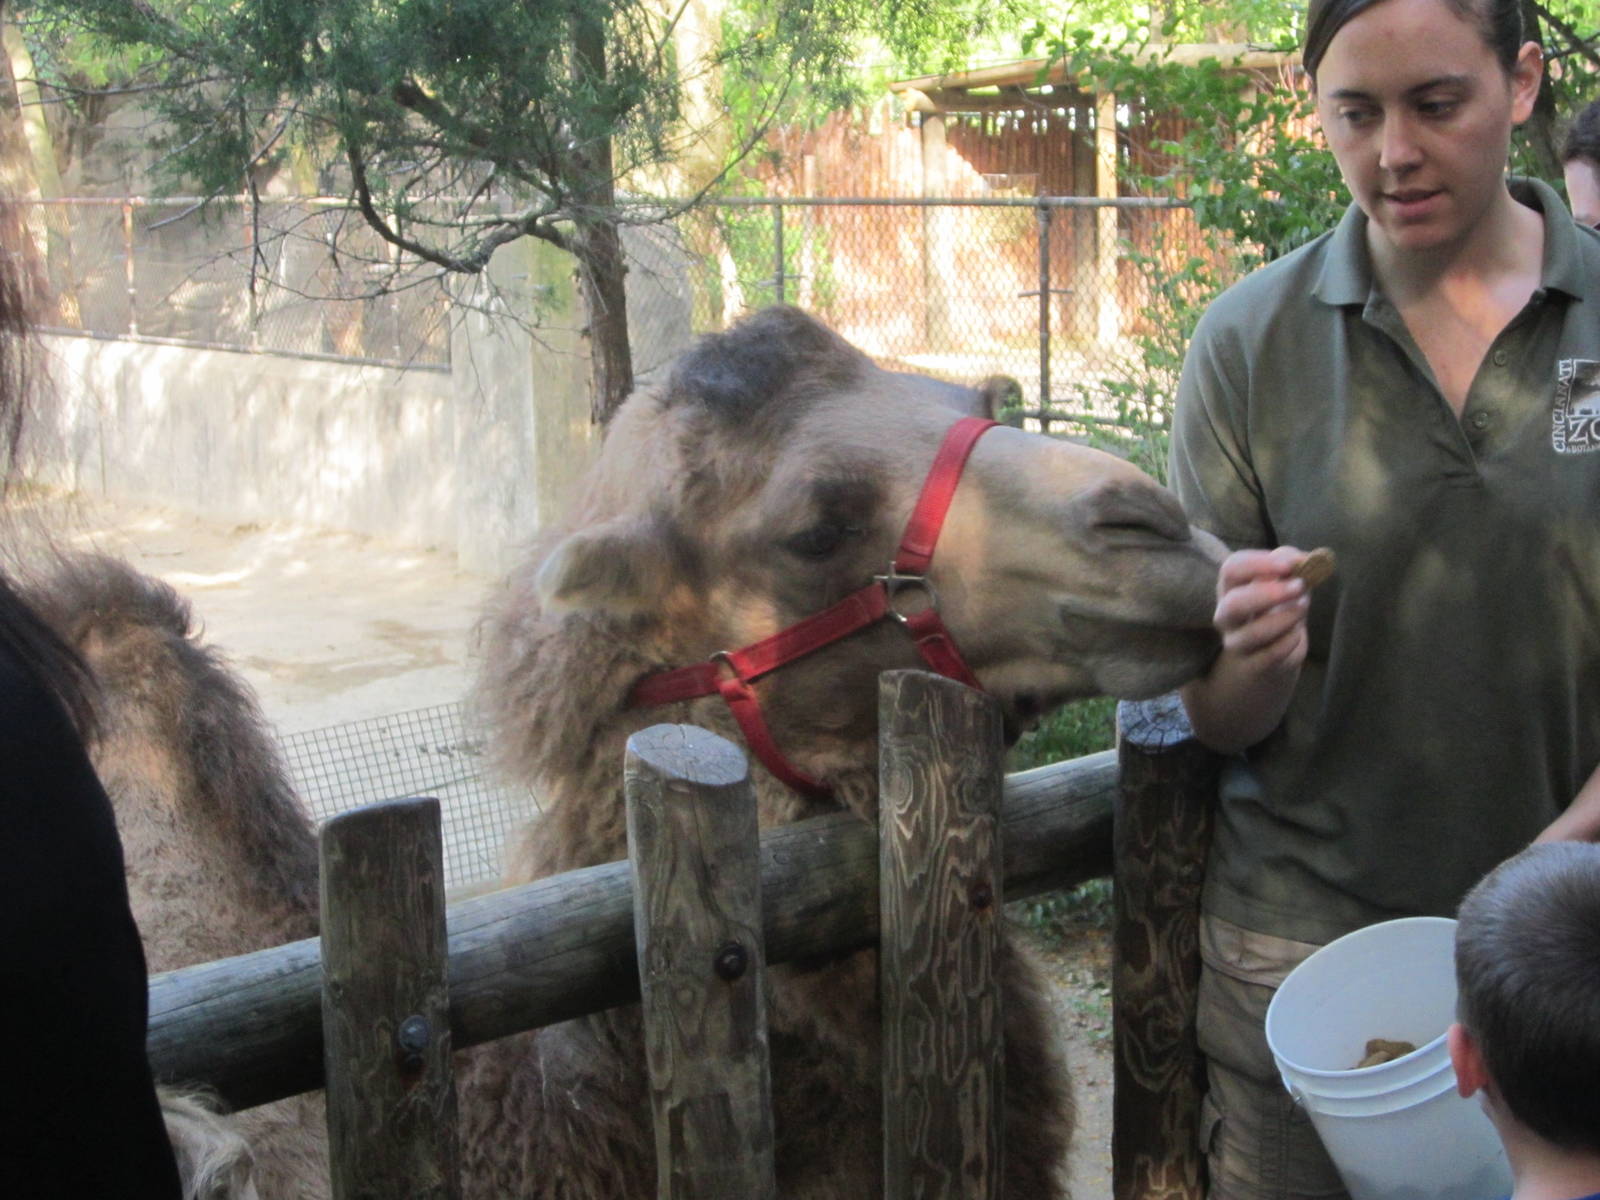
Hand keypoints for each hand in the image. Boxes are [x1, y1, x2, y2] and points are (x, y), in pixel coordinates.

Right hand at [1213, 547, 1312, 676]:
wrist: (1269, 656)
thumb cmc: (1276, 610)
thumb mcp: (1283, 582)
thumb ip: (1290, 564)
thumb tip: (1303, 559)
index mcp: (1230, 588)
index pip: (1231, 569)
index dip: (1259, 564)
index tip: (1289, 565)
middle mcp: (1226, 615)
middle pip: (1234, 603)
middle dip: (1270, 594)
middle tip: (1300, 587)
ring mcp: (1236, 642)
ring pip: (1253, 633)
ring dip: (1285, 618)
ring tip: (1303, 608)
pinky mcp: (1252, 665)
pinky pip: (1270, 655)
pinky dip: (1289, 641)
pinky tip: (1298, 633)